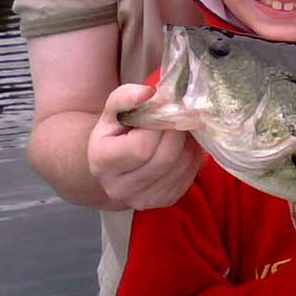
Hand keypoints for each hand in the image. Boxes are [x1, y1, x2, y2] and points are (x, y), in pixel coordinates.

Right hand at [87, 84, 203, 209]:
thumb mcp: (113, 110)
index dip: (159, 125)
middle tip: (182, 116)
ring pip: (180, 168)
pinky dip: (193, 157)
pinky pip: (188, 177)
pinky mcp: (164, 202)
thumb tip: (149, 93)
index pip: (141, 146)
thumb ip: (126, 97)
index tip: (165, 110)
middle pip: (164, 158)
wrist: (116, 163)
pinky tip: (185, 145)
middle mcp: (119, 188)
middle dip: (178, 133)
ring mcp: (142, 200)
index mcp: (102, 162)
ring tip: (184, 128)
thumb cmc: (116, 131)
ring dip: (189, 144)